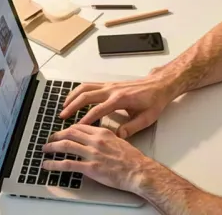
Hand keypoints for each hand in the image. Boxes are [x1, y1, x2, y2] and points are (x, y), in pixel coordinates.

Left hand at [41, 125, 154, 192]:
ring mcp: (92, 154)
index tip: (63, 131)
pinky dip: (55, 164)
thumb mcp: (120, 140)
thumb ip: (106, 137)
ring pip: (66, 146)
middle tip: (50, 138)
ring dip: (52, 147)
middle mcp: (95, 140)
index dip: (68, 128)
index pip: (80, 126)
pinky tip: (48, 164)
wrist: (139, 171)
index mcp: (103, 132)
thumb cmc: (133, 158)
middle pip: (70, 133)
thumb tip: (98, 138)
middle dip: (57, 135)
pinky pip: (68, 164)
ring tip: (45, 149)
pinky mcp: (91, 167)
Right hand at [60, 70, 179, 138]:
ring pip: (85, 88)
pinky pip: (89, 85)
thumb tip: (117, 137)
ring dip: (72, 96)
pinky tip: (73, 98)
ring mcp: (109, 85)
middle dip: (72, 106)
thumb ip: (131, 128)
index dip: (86, 119)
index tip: (76, 128)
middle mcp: (112, 90)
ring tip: (64, 107)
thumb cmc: (153, 101)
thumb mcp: (146, 118)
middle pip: (86, 95)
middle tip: (62, 116)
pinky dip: (78, 91)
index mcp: (120, 99)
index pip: (98, 110)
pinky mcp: (109, 84)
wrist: (158, 85)